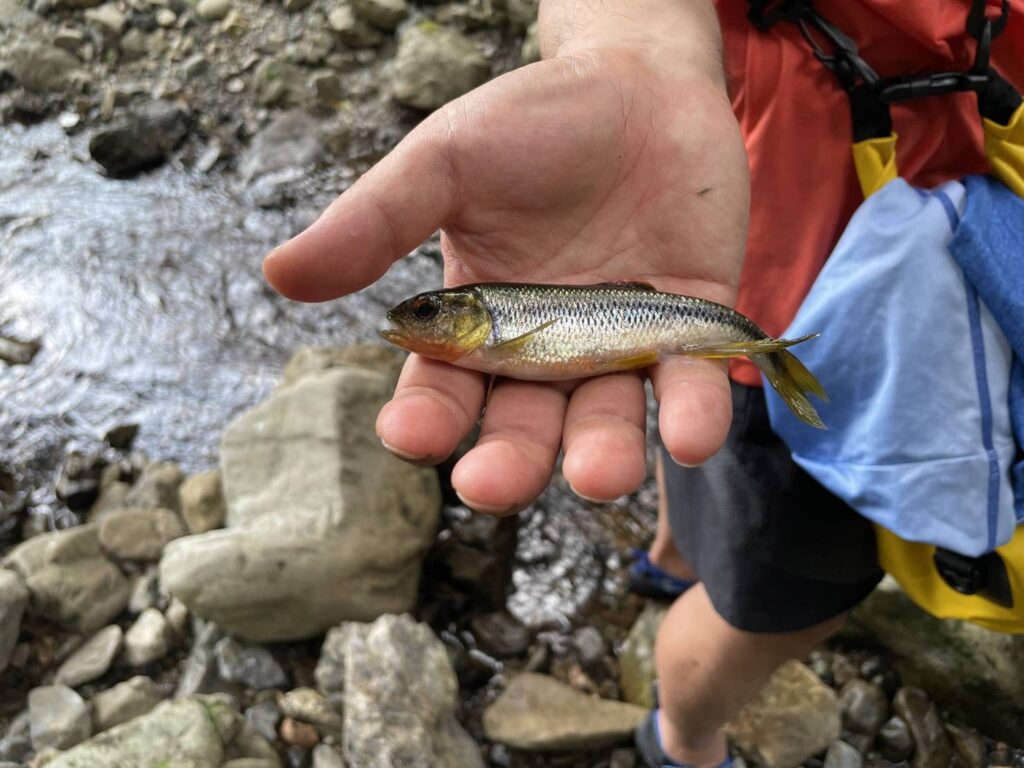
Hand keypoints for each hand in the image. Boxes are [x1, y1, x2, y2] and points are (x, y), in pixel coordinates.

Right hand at [264, 4, 748, 513]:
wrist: (640, 79)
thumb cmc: (534, 121)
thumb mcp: (445, 163)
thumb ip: (374, 222)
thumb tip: (278, 274)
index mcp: (479, 323)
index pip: (444, 392)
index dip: (425, 420)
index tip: (410, 433)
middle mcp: (546, 349)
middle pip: (523, 428)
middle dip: (508, 462)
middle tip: (489, 483)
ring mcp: (619, 344)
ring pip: (606, 423)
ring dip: (602, 456)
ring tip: (596, 475)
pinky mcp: (688, 328)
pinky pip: (690, 385)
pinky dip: (693, 413)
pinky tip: (688, 435)